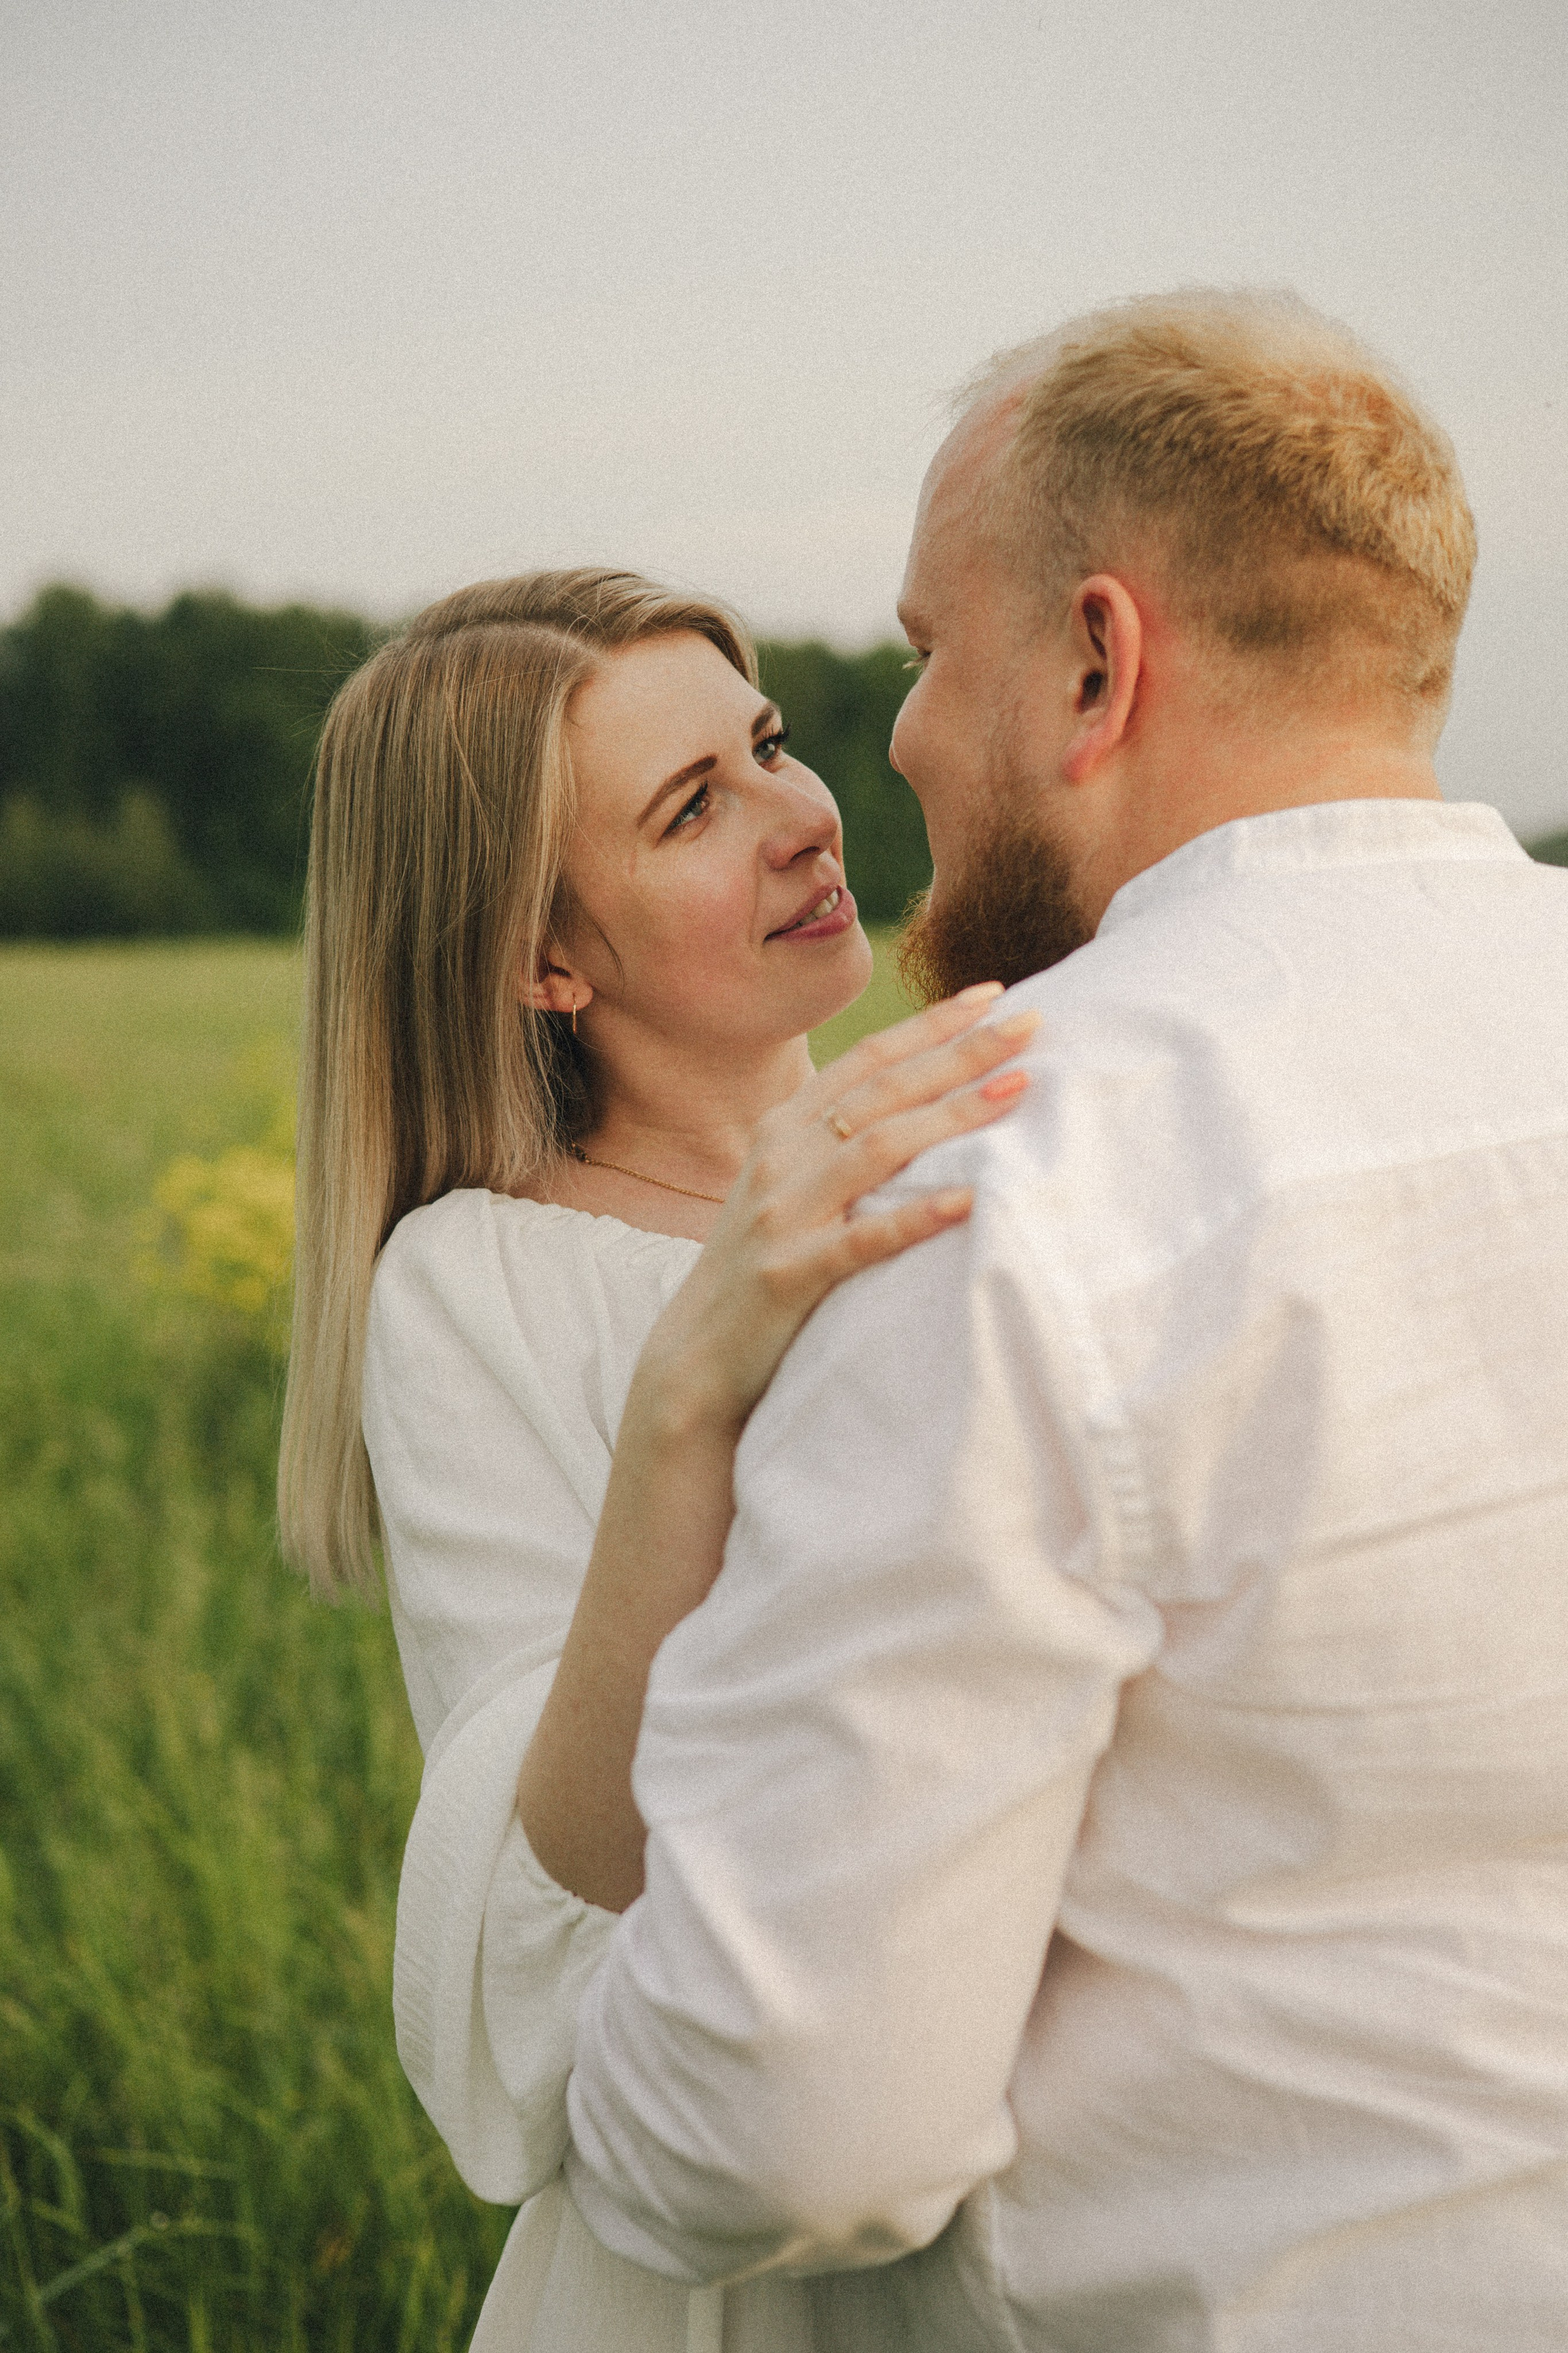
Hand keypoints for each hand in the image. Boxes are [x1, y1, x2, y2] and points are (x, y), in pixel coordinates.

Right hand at [638, 982, 1038, 1438]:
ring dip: (952, 1114)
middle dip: (960, 1051)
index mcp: (784, 1128)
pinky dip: (917, 1215)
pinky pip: (862, 1238)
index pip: (867, 1058)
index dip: (930, 1023)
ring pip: (878, 1147)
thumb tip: (917, 1106)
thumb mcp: (790, 1188)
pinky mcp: (789, 1273)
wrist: (695, 1358)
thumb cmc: (761, 1268)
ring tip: (1018, 1089)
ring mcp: (782, 1213)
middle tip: (1030, 1022)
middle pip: (883, 1089)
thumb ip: (837, 1144)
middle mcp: (781, 1157)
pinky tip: (970, 1198)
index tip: (994, 993)